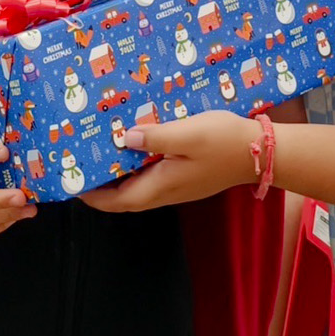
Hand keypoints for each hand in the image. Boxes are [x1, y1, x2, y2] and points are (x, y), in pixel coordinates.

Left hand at [81, 110, 255, 213]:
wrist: (262, 152)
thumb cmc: (225, 141)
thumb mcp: (188, 134)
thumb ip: (156, 138)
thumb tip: (125, 139)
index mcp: (162, 185)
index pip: (118, 201)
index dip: (93, 196)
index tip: (72, 185)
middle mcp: (167, 191)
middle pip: (125, 198)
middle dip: (101, 188)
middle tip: (81, 167)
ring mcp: (179, 186)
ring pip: (139, 189)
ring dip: (118, 178)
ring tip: (101, 156)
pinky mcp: (187, 177)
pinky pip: (153, 179)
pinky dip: (137, 170)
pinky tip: (135, 148)